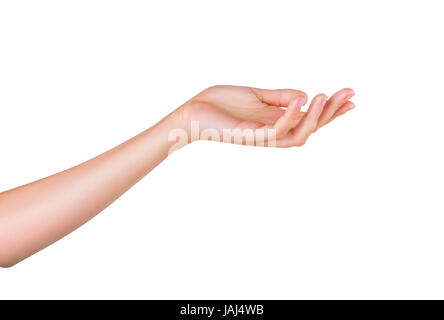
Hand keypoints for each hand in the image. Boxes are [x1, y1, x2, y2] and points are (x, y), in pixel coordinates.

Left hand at [180, 85, 354, 146]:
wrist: (193, 112)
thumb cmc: (222, 104)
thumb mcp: (257, 95)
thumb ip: (280, 96)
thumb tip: (305, 95)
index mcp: (276, 122)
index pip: (309, 118)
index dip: (331, 110)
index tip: (351, 97)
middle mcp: (273, 133)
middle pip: (311, 129)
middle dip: (331, 113)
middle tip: (350, 95)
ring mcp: (263, 137)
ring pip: (299, 135)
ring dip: (316, 117)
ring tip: (327, 96)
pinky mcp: (250, 137)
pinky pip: (276, 131)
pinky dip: (290, 116)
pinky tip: (300, 99)